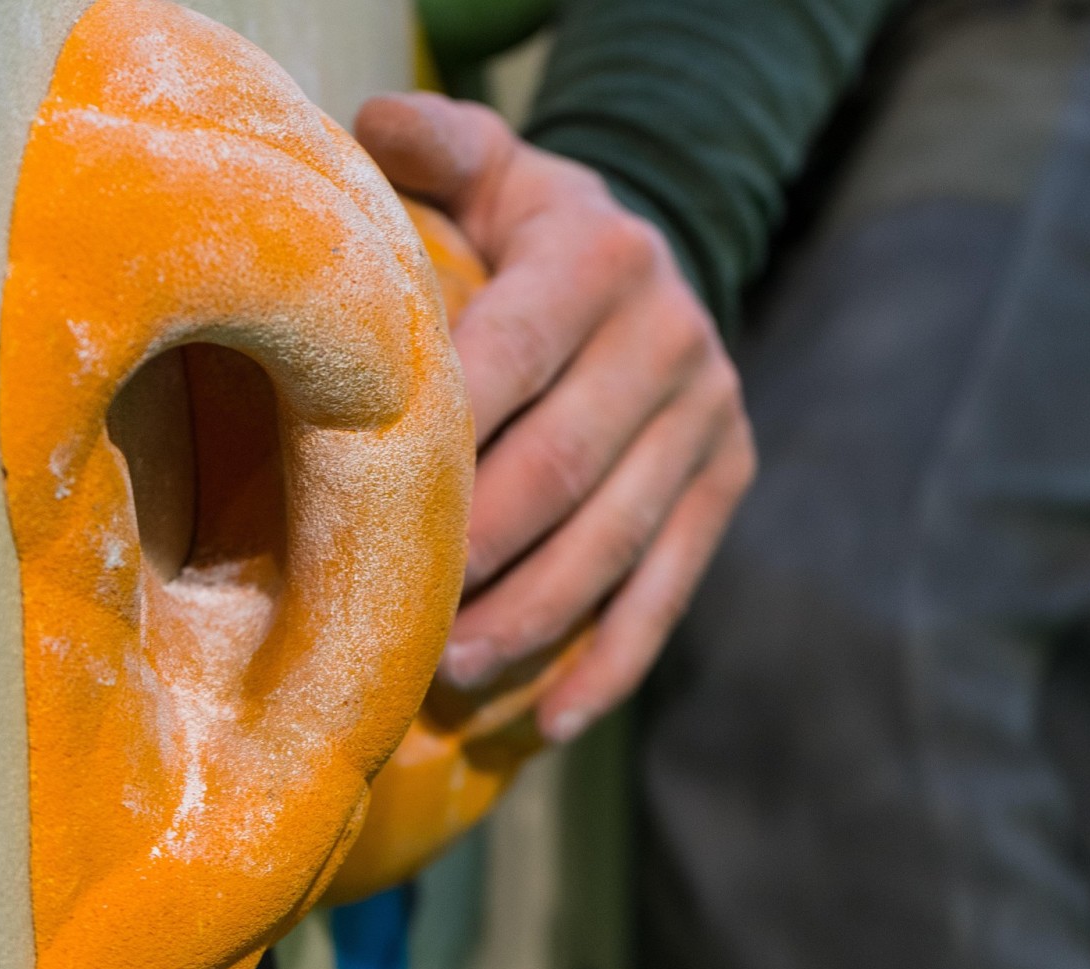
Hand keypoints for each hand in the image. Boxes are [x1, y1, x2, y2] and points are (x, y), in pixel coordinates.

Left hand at [355, 93, 754, 742]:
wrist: (654, 268)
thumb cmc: (535, 235)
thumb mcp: (496, 170)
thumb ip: (436, 147)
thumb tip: (364, 129)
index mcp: (598, 257)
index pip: (505, 356)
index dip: (436, 442)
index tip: (359, 517)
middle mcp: (672, 335)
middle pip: (562, 469)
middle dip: (477, 557)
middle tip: (396, 626)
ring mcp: (711, 416)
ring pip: (615, 543)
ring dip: (531, 624)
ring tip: (450, 679)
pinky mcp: (731, 477)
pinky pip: (670, 586)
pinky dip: (609, 660)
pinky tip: (546, 719)